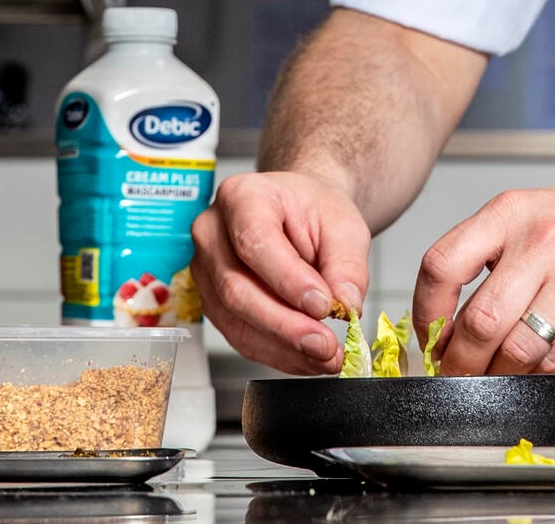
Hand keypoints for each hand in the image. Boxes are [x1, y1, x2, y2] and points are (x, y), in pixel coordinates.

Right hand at [191, 171, 369, 375]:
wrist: (300, 213)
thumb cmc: (315, 210)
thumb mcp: (344, 225)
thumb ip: (348, 264)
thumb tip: (346, 306)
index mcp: (242, 196)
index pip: (255, 241)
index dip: (288, 279)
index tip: (324, 305)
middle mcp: (212, 232)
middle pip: (237, 288)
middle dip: (285, 324)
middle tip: (325, 344)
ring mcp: (206, 270)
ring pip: (236, 320)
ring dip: (282, 347)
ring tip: (324, 357)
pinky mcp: (213, 303)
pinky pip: (239, 337)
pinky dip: (277, 353)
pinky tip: (306, 358)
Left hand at [413, 177, 554, 375]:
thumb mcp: (536, 213)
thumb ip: (491, 255)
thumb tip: (448, 316)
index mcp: (511, 213)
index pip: (442, 265)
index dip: (426, 311)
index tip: (429, 335)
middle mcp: (540, 242)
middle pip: (478, 321)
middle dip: (459, 362)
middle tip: (455, 373)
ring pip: (515, 351)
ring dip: (498, 375)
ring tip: (496, 375)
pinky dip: (539, 374)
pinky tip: (537, 366)